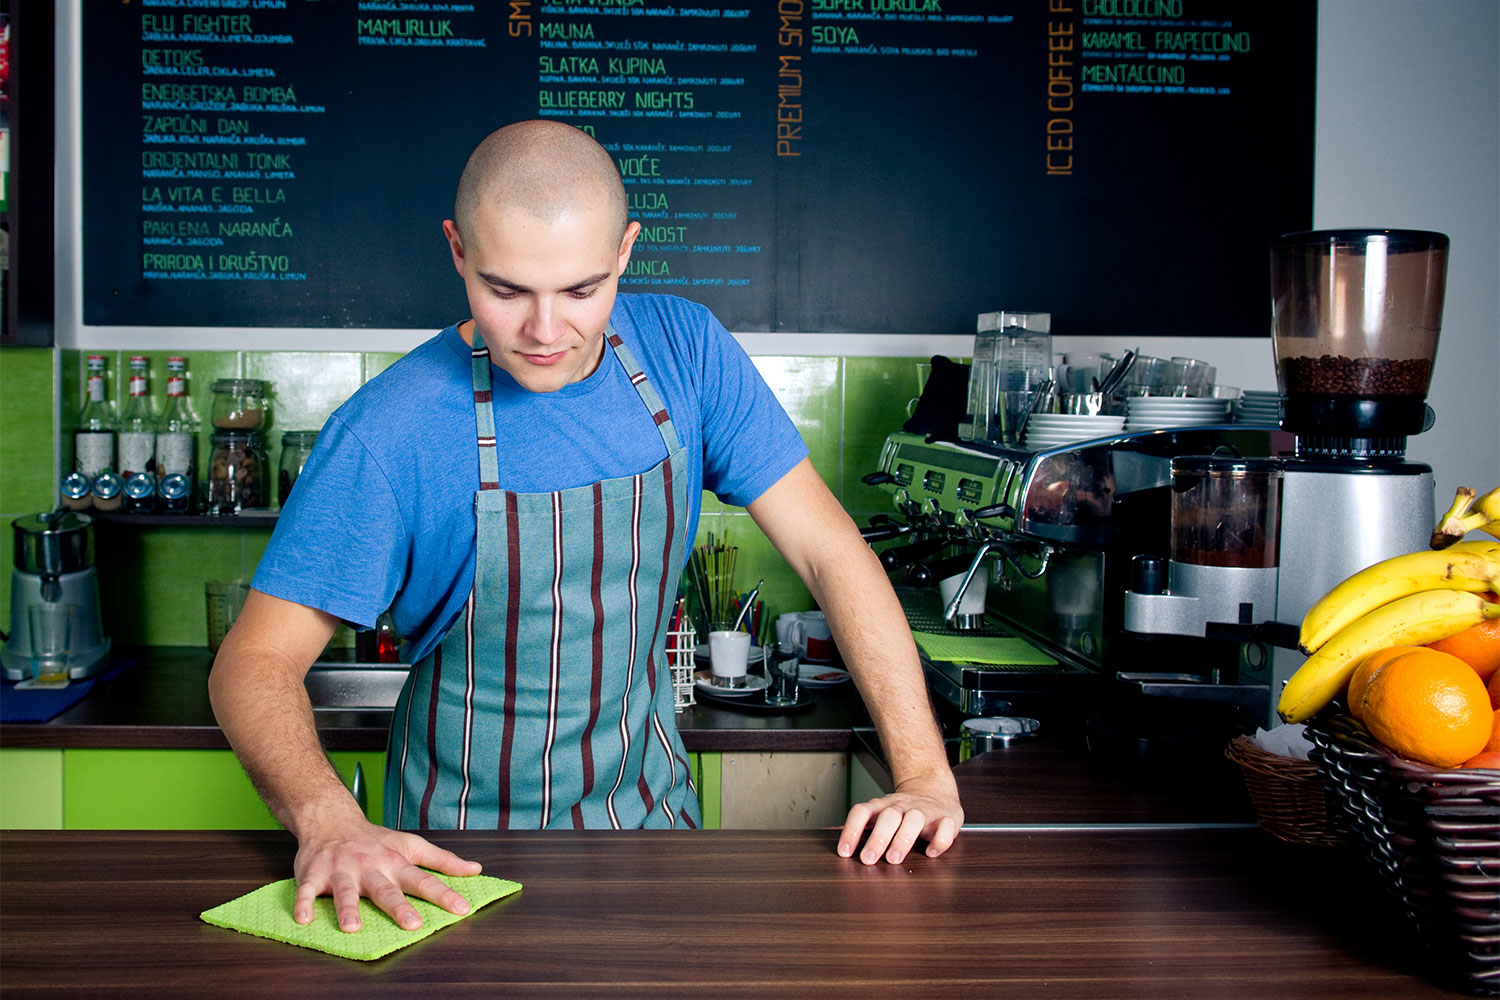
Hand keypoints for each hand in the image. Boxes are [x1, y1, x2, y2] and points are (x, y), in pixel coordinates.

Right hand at [292, 815, 482, 932]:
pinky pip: (306, 891)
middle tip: (413, 925)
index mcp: (395, 862)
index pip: (424, 880)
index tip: (462, 909)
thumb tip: (475, 870)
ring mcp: (342, 870)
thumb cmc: (374, 840)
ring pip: (346, 891)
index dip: (444, 895)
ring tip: (352, 928)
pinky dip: (303, 904)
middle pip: (387, 889)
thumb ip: (442, 860)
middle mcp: (371, 867)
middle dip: (400, 907)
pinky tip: (303, 920)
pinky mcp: (314, 875)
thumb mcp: (411, 845)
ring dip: (348, 909)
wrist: (331, 820)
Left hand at [836, 776, 963, 864]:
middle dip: (877, 837)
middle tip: (868, 859)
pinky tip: (932, 853)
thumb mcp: (878, 813)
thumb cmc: (902, 811)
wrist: (935, 792)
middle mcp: (902, 807)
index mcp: (882, 807)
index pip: (862, 812)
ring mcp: (925, 812)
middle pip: (888, 816)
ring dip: (903, 839)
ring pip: (914, 819)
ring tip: (894, 859)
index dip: (851, 831)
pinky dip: (940, 840)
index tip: (844, 852)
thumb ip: (859, 825)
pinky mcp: (947, 818)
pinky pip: (946, 826)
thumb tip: (829, 835)